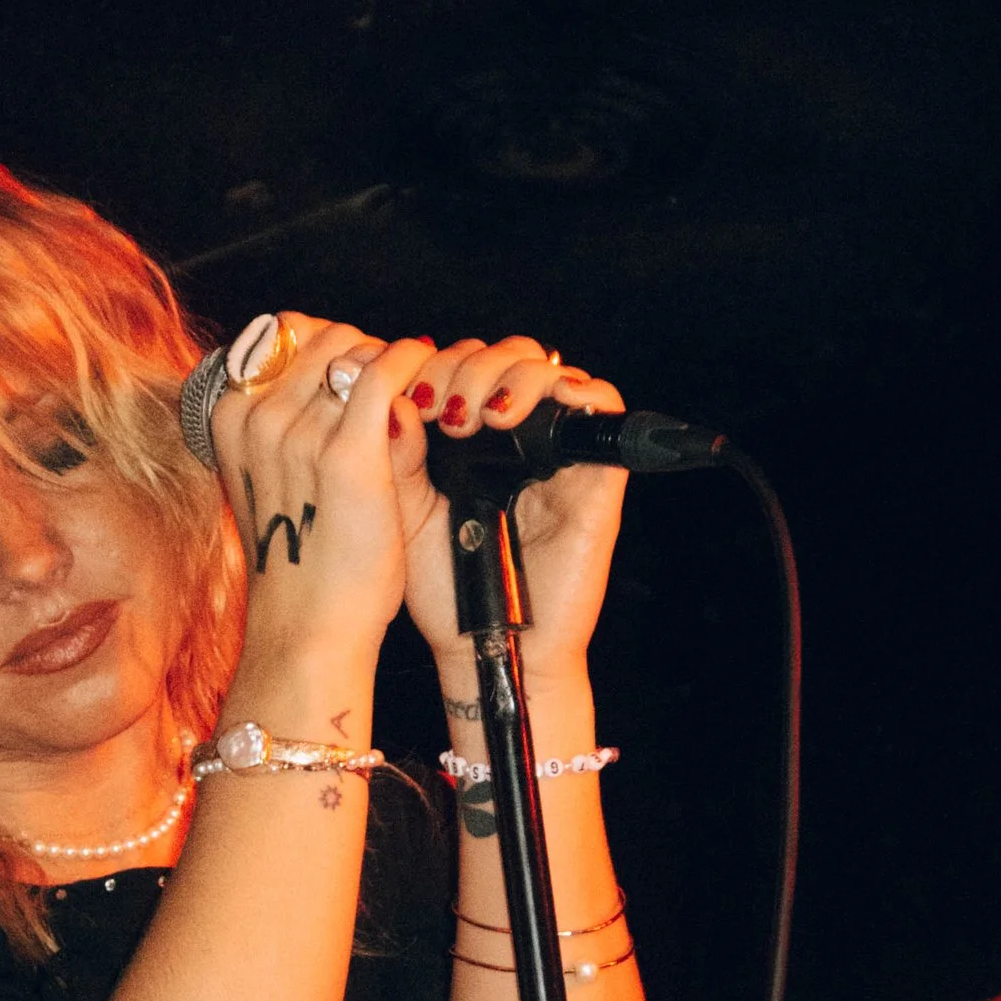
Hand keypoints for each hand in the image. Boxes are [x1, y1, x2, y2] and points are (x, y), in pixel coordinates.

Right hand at [207, 316, 431, 680]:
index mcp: (229, 419)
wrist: (308, 626)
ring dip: (393, 359)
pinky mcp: (347, 454)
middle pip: (322, 336)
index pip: (280, 336)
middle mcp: (256, 418)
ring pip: (357, 350)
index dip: (327, 342)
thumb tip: (344, 373)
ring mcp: (297, 433)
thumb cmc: (298, 562)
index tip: (356, 365)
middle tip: (395, 377)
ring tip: (416, 386)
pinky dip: (412, 366)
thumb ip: (291, 427)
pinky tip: (427, 382)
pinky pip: (386, 373)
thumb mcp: (274, 480)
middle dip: (364, 348)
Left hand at [393, 336, 630, 680]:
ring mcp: (555, 454)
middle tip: (445, 409)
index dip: (437, 365)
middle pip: (509, 357)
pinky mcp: (595, 476)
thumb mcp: (403, 511)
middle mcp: (514, 439)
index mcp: (467, 439)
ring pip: (553, 370)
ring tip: (481, 417)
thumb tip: (394, 394)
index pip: (464, 365)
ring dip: (513, 376)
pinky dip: (580, 392)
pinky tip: (532, 415)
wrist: (481, 643)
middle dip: (471, 367)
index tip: (409, 398)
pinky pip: (606, 408)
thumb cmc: (442, 587)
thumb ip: (396, 454)